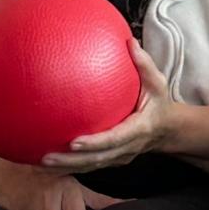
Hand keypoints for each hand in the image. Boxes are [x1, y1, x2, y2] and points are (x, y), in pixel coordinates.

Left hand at [42, 40, 174, 173]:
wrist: (168, 129)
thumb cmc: (160, 103)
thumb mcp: (158, 83)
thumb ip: (144, 64)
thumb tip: (128, 41)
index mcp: (139, 129)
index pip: (114, 139)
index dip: (95, 143)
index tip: (74, 142)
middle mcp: (128, 147)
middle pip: (97, 159)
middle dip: (71, 161)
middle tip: (46, 157)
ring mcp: (120, 157)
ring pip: (91, 166)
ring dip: (66, 168)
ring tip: (40, 164)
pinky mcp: (112, 160)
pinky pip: (90, 165)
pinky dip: (69, 167)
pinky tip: (48, 164)